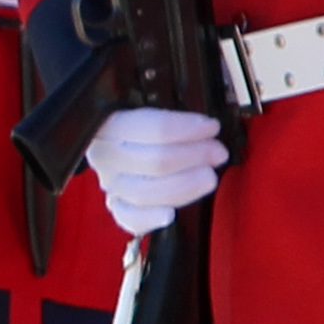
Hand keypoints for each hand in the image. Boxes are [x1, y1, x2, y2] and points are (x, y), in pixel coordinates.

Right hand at [84, 106, 227, 234]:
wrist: (122, 142)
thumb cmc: (143, 125)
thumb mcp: (151, 105)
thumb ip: (172, 115)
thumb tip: (207, 126)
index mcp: (111, 124)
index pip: (153, 128)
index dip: (189, 129)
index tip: (211, 127)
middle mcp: (106, 155)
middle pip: (155, 162)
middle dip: (195, 156)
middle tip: (217, 152)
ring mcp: (110, 183)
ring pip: (146, 192)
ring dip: (186, 185)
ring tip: (209, 176)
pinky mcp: (117, 206)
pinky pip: (129, 219)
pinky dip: (150, 219)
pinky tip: (171, 214)